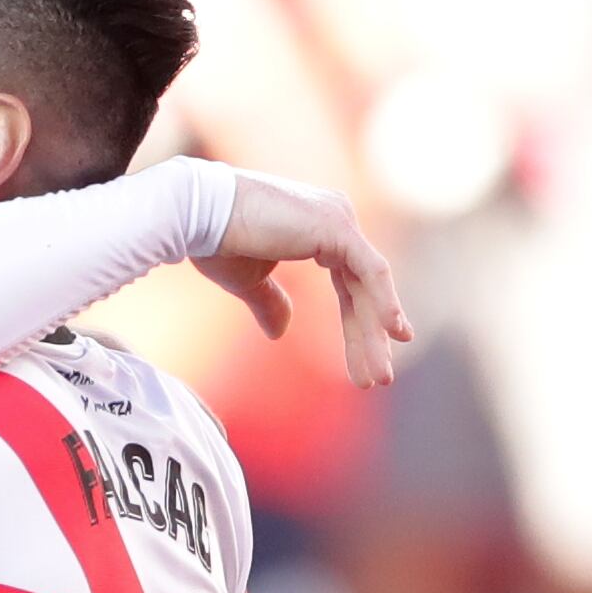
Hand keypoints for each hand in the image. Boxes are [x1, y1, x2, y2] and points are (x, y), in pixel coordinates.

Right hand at [193, 171, 409, 388]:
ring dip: (377, 332)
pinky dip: (383, 303)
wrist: (198, 216)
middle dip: (370, 336)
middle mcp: (337, 220)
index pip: (349, 284)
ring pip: (370, 285)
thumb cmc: (216, 242)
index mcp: (319, 230)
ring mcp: (340, 220)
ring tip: (381, 376)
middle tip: (379, 377)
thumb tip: (280, 333)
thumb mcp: (249, 281)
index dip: (360, 322)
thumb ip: (270, 302)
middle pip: (362, 289)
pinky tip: (393, 332)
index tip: (371, 356)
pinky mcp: (337, 227)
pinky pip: (371, 271)